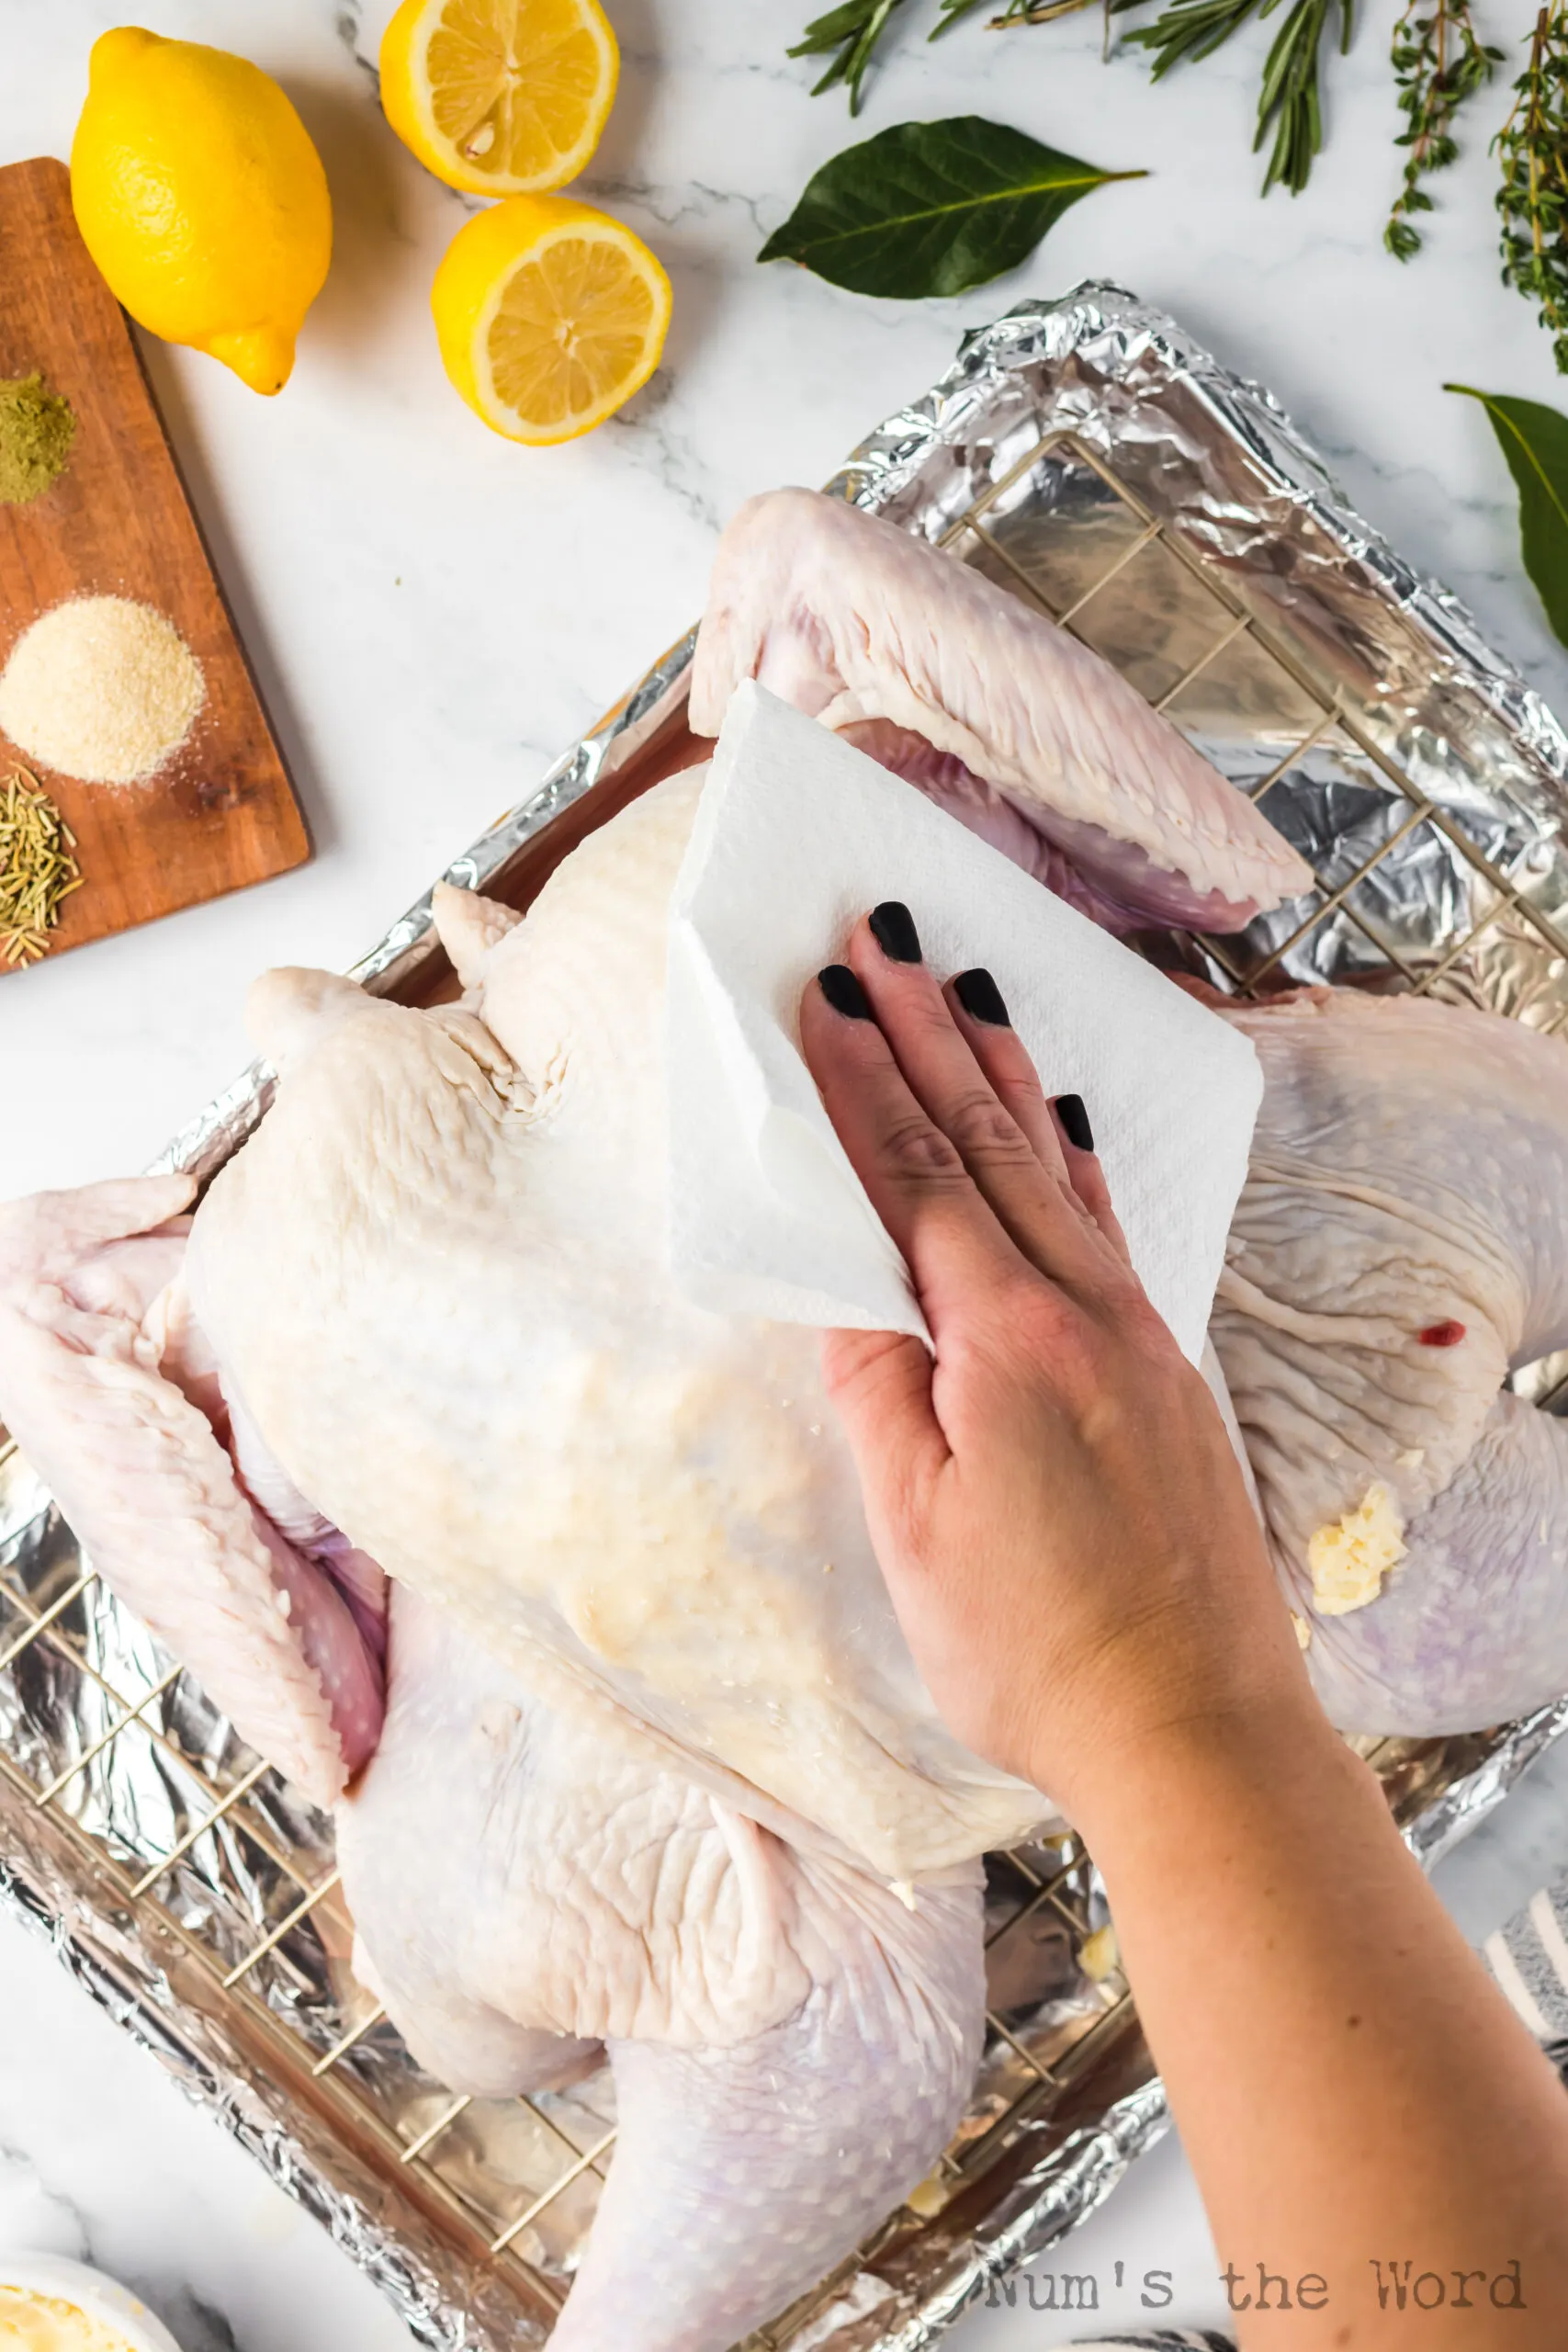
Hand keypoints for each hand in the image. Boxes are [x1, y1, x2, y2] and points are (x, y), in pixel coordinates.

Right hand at [799, 903, 1314, 1827]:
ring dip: (1000, 1071)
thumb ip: (879, 1392)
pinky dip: (1073, 1154)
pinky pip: (1109, 1221)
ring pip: (1055, 1168)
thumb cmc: (1039, 1651)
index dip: (857, 1082)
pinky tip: (1060, 1119)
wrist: (1197, 1727)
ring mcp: (1137, 1334)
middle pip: (985, 1142)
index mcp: (1005, 1343)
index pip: (911, 1180)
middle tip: (885, 935)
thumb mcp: (915, 1530)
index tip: (818, 995)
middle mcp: (1083, 1313)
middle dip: (925, 1032)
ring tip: (964, 988)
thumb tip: (850, 1288)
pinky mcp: (1167, 1366)